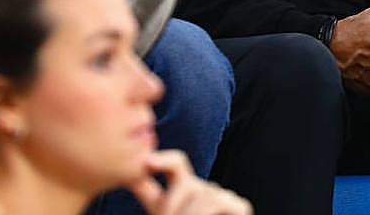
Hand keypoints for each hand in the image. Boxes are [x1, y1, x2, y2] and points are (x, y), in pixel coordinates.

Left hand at [128, 150, 251, 214]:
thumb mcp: (160, 210)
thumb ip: (149, 191)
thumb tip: (130, 174)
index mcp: (184, 188)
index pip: (177, 164)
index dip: (164, 159)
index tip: (148, 162)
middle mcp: (204, 188)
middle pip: (188, 183)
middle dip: (172, 204)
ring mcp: (224, 196)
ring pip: (201, 195)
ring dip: (187, 214)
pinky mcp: (239, 206)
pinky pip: (217, 202)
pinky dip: (204, 214)